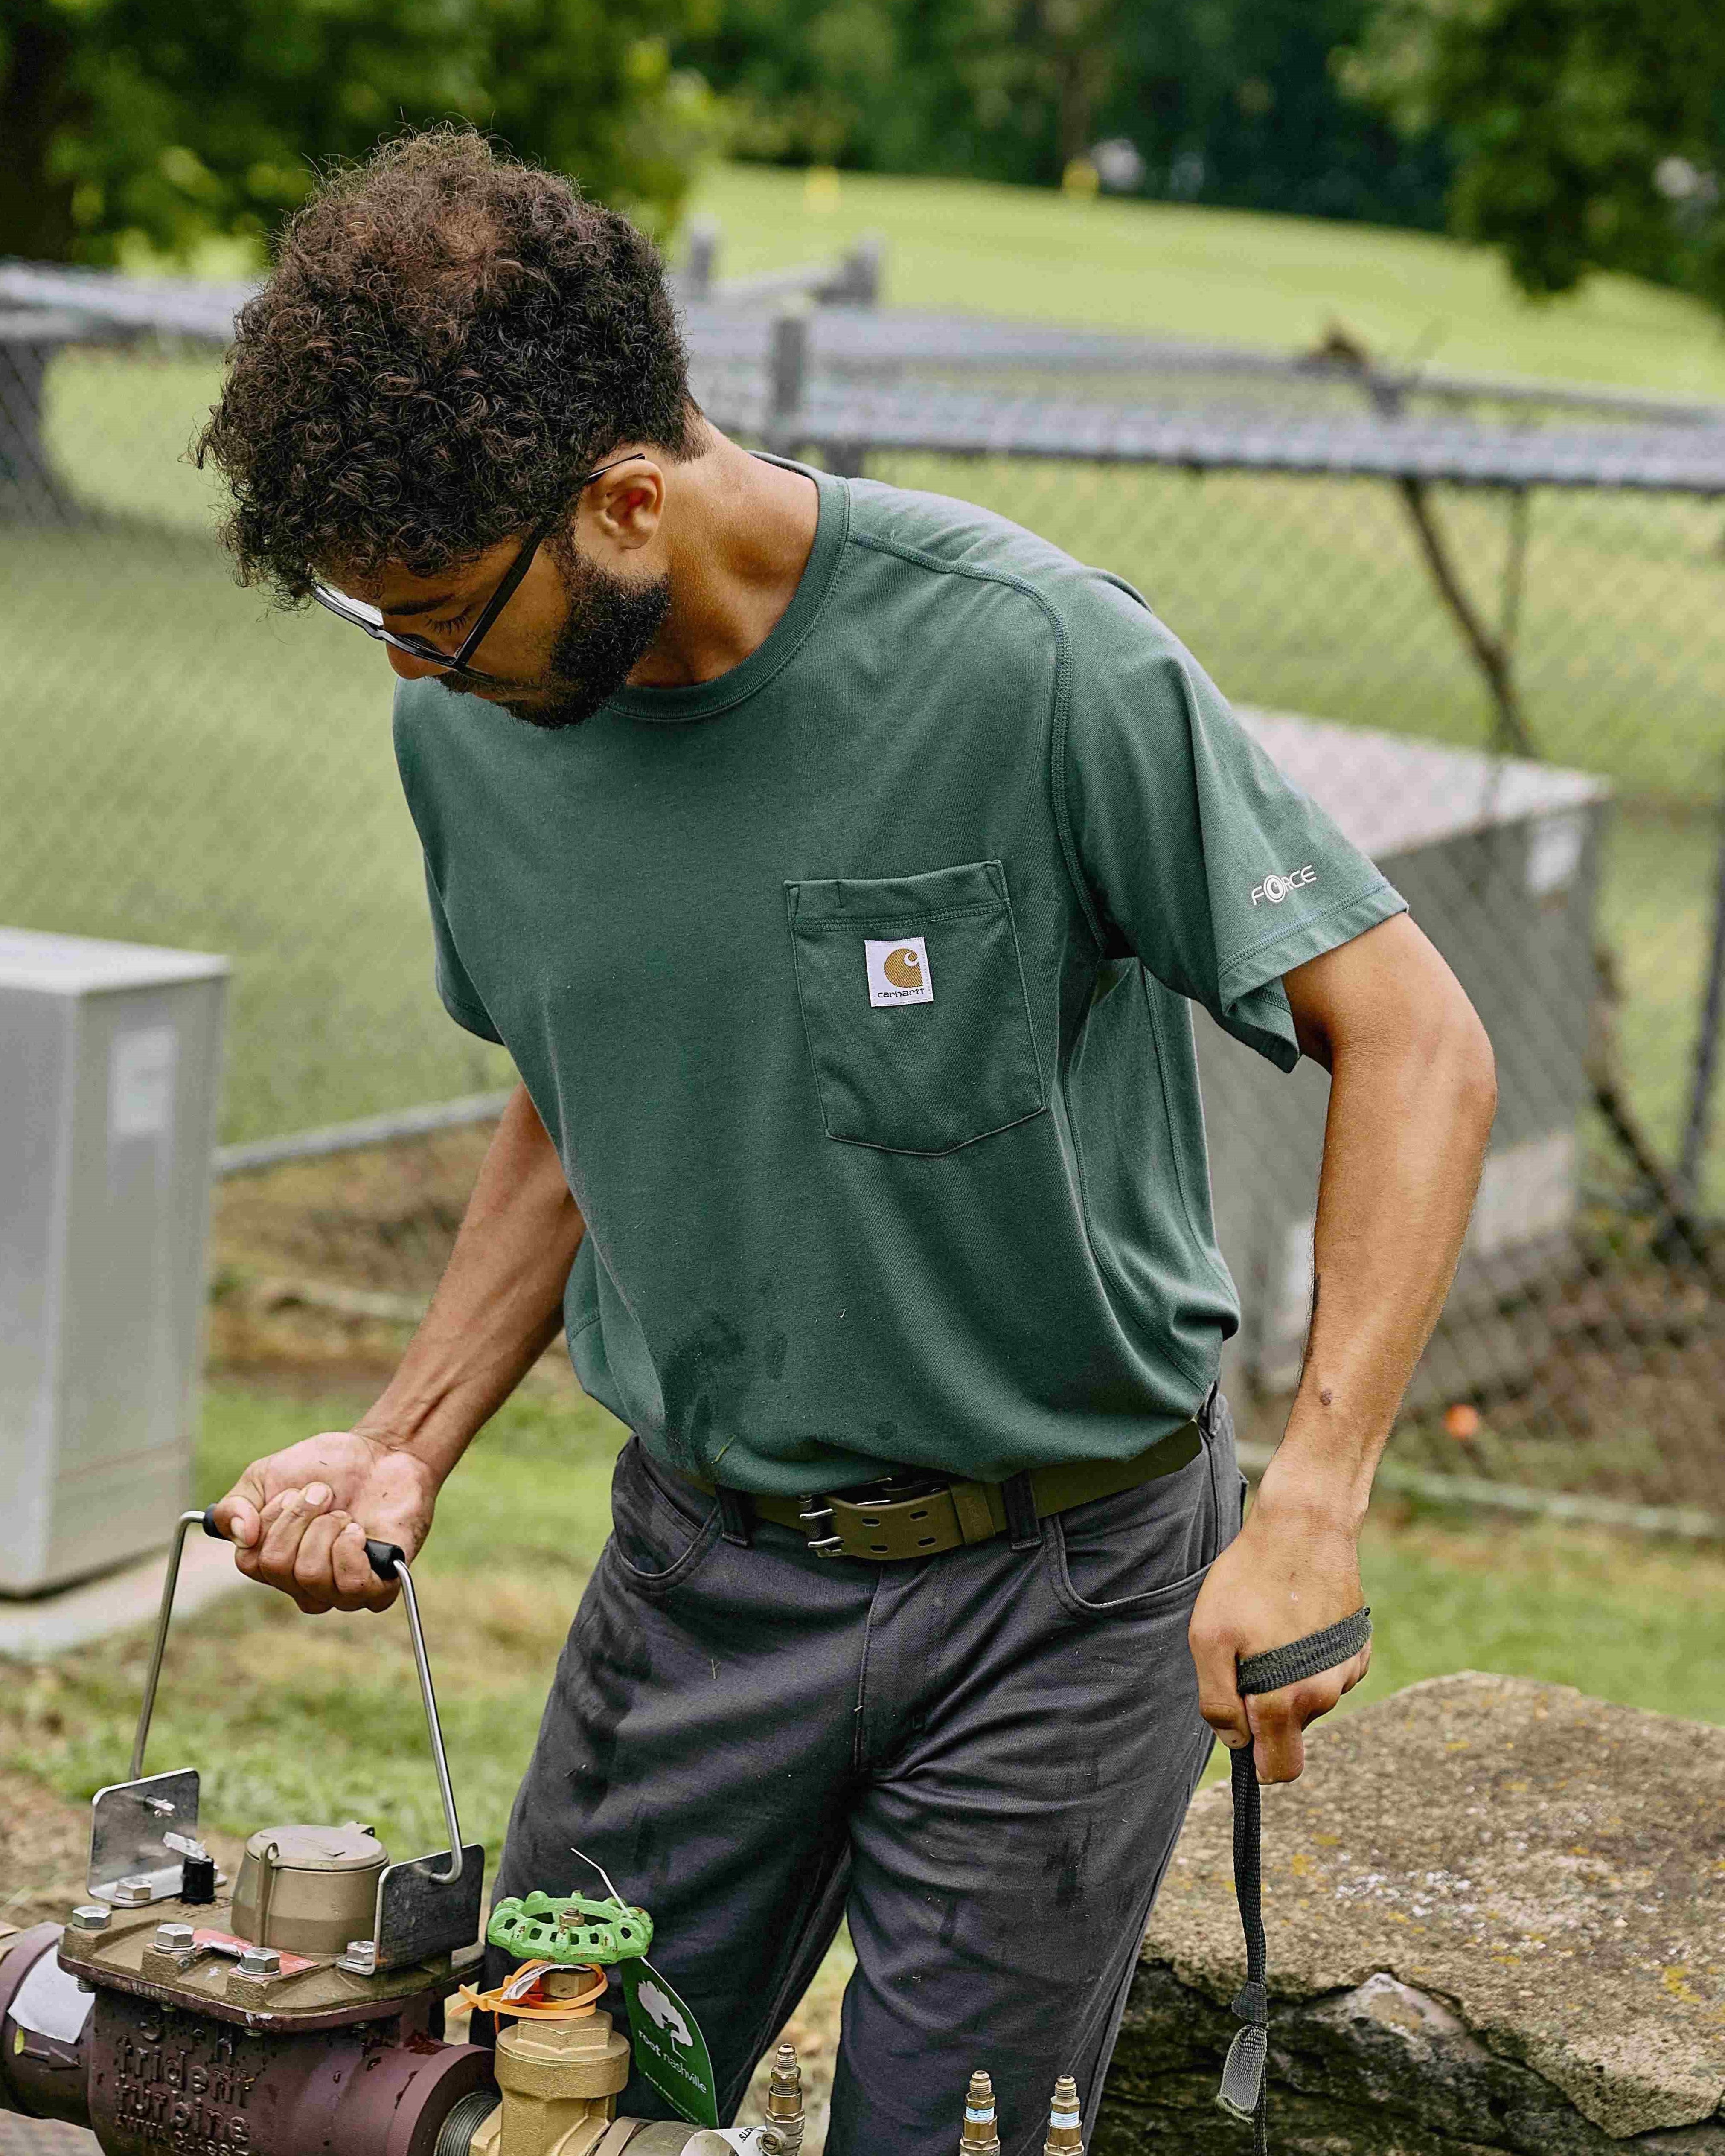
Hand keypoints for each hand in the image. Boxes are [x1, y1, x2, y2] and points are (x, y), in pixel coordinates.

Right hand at [209, 1430, 440, 1614]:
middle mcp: (302, 1585)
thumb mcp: (266, 1476)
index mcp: (274, 1563)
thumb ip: (236, 1505)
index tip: (293, 1492)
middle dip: (301, 1517)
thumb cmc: (326, 1468)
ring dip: (327, 1528)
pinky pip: (351, 1586)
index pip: (250, 1562)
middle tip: (324, 1494)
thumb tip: (241, 1536)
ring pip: (311, 1576)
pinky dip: (351, 1548)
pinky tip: (359, 1532)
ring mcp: (338, 1591)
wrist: (383, 1453)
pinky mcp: (377, 1589)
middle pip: (278, 1567)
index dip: (271, 1520)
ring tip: (344, 1512)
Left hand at [1188, 1484, 1370, 1782]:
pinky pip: (1327, 1672)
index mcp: (1289, 1700)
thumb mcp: (1209, 1638)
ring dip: (1287, 1678)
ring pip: (1309, 1698)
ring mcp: (1348, 1670)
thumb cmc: (1248, 1580)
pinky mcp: (1357, 1648)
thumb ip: (1218, 1701)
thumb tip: (1236, 1742)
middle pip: (1290, 1730)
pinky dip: (1309, 1657)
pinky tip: (1294, 1619)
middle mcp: (1326, 1694)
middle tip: (1247, 1657)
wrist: (1303, 1527)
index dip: (1258, 1760)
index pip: (1281, 1768)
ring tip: (1269, 1628)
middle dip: (1266, 1709)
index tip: (1241, 1728)